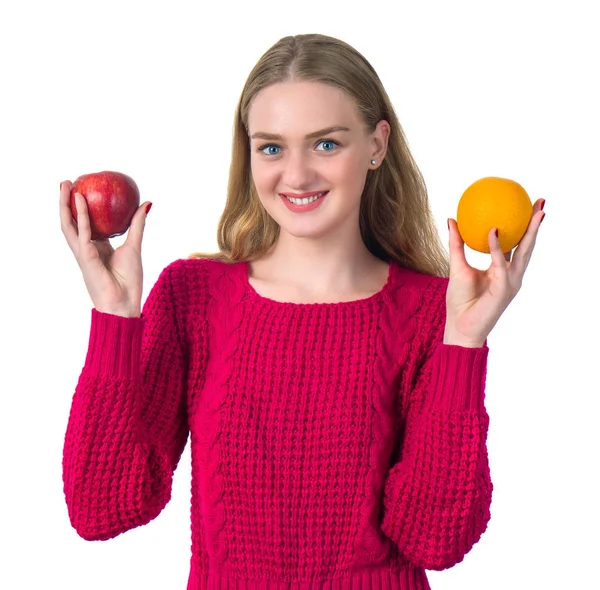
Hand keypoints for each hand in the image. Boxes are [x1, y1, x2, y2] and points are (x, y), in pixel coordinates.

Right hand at [59, 180, 151, 316]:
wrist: (125, 304)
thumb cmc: (129, 281)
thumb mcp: (134, 246)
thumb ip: (137, 225)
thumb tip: (146, 203)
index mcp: (96, 248)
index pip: (85, 224)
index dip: (81, 208)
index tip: (82, 189)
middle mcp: (86, 249)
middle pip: (72, 222)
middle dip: (66, 202)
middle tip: (67, 181)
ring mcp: (83, 253)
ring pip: (69, 225)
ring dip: (65, 205)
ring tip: (65, 185)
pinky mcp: (85, 258)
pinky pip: (83, 234)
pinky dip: (82, 217)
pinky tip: (80, 201)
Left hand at [444, 199, 545, 346]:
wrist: (460, 326)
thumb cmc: (460, 300)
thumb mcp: (456, 266)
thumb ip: (456, 243)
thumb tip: (451, 219)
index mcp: (502, 269)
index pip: (517, 244)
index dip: (523, 226)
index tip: (526, 206)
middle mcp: (511, 274)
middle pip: (528, 245)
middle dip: (536, 224)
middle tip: (541, 203)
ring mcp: (510, 281)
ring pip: (525, 252)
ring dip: (531, 232)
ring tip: (536, 212)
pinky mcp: (504, 288)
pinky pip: (501, 263)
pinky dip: (497, 247)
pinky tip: (494, 230)